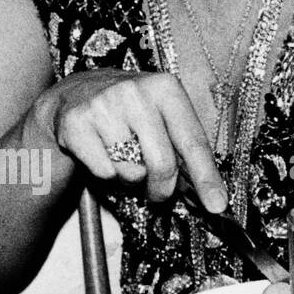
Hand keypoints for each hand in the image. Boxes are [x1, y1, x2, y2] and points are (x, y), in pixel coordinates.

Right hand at [35, 70, 226, 211]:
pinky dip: (107, 174)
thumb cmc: (132, 109)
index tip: (217, 205)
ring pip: (131, 171)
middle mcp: (135, 93)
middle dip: (163, 188)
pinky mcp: (76, 124)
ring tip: (126, 159)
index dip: (207, 177)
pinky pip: (104, 172)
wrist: (78, 91)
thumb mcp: (163, 114)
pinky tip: (104, 154)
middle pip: (163, 163)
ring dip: (132, 178)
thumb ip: (184, 146)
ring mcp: (103, 106)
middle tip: (159, 193)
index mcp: (166, 88)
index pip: (193, 141)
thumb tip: (209, 192)